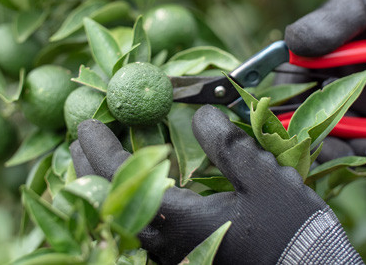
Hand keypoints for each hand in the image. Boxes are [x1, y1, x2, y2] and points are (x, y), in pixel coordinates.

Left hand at [70, 105, 360, 263]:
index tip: (86, 125)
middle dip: (88, 171)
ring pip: (121, 222)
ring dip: (102, 190)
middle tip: (75, 143)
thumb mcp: (263, 178)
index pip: (123, 180)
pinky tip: (128, 195)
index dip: (101, 149)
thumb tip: (200, 115)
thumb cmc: (290, 228)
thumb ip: (226, 145)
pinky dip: (123, 209)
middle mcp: (168, 245)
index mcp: (180, 220)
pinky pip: (140, 234)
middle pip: (110, 205)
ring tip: (92, 166)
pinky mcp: (187, 263)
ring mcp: (174, 259)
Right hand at [281, 0, 365, 168]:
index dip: (286, 114)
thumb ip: (333, 20)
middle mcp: (324, 75)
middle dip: (319, 141)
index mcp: (312, 51)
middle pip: (306, 119)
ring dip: (348, 152)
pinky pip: (363, 138)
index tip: (300, 134)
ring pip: (334, 135)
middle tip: (339, 153)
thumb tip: (293, 42)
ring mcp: (348, 95)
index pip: (286, 87)